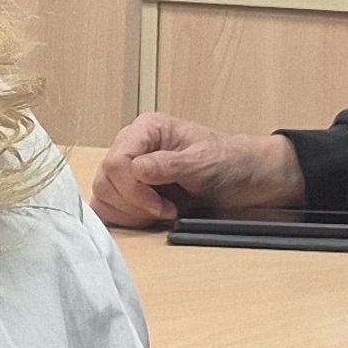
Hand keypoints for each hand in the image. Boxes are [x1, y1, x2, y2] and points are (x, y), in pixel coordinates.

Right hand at [91, 115, 306, 227]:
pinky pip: (109, 208)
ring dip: (131, 212)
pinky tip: (150, 216)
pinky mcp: (129, 191)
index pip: (116, 161)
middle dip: (134, 203)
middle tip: (166, 210)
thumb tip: (137, 169)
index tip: (161, 205)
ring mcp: (128, 170)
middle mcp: (132, 146)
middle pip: (105, 181)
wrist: (244, 178)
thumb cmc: (229, 162)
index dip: (134, 190)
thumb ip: (170, 165)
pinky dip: (127, 218)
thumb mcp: (205, 162)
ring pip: (103, 196)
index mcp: (147, 129)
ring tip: (162, 211)